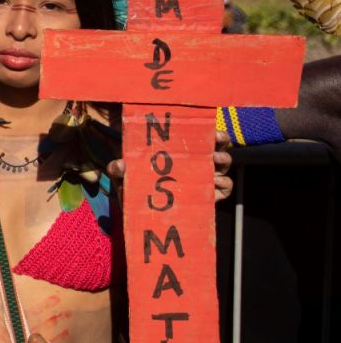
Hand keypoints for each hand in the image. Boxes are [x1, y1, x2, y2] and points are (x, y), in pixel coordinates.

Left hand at [104, 132, 234, 202]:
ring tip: (215, 159)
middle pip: (215, 145)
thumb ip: (118, 170)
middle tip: (217, 138)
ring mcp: (205, 180)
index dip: (202, 127)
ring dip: (223, 159)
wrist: (141, 218)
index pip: (194, 136)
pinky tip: (214, 182)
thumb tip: (119, 164)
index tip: (206, 124)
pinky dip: (223, 183)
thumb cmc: (135, 192)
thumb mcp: (125, 178)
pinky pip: (225, 188)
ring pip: (223, 164)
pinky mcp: (211, 197)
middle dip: (220, 139)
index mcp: (177, 154)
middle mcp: (195, 163)